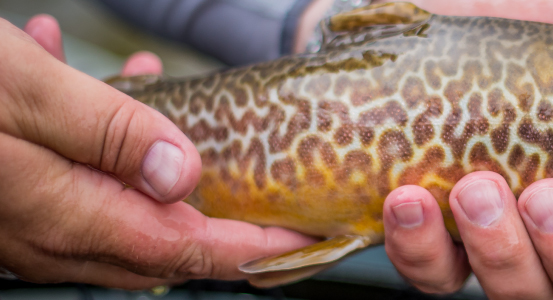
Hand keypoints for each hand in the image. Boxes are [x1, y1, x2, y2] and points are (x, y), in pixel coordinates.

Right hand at [0, 15, 314, 288]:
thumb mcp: (28, 93)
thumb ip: (111, 134)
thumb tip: (184, 173)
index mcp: (66, 215)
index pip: (186, 249)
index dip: (254, 248)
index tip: (307, 238)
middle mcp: (48, 235)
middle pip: (163, 244)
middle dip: (222, 218)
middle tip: (272, 193)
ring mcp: (25, 223)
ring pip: (121, 207)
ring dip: (156, 163)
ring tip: (167, 100)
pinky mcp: (9, 198)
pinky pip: (76, 184)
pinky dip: (101, 145)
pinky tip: (96, 87)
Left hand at [377, 1, 552, 297]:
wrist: (416, 12)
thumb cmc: (515, 10)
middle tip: (550, 197)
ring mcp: (510, 239)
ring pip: (529, 297)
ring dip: (504, 254)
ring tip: (474, 188)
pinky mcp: (441, 242)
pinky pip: (441, 280)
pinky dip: (426, 250)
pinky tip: (412, 198)